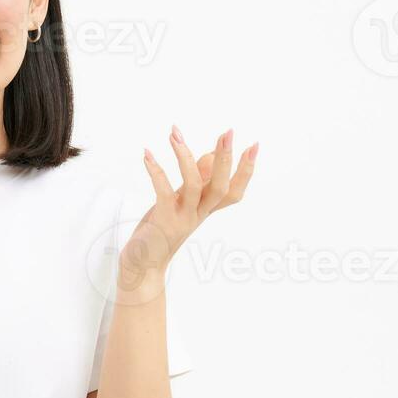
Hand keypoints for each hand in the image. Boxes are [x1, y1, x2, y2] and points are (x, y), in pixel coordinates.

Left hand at [125, 125, 256, 276]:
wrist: (142, 265)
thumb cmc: (161, 230)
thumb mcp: (182, 203)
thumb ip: (198, 181)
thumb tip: (211, 154)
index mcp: (205, 210)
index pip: (234, 191)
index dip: (246, 171)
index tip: (254, 146)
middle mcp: (199, 214)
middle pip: (221, 187)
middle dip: (225, 159)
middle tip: (228, 133)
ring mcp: (182, 218)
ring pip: (193, 184)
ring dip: (185, 156)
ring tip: (175, 134)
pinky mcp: (163, 220)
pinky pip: (163, 191)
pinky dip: (156, 171)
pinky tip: (147, 154)